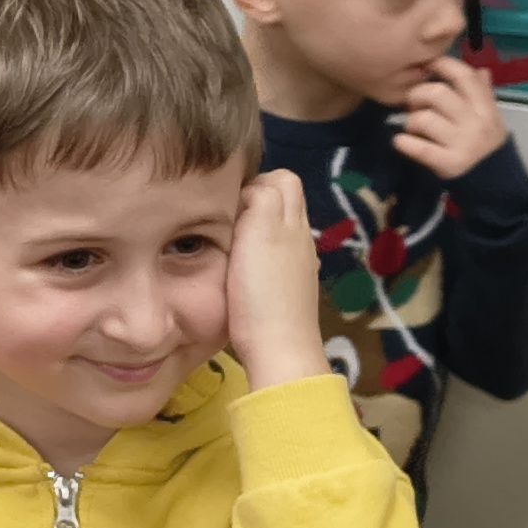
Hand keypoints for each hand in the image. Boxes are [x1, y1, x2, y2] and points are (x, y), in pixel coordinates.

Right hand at [224, 169, 332, 391]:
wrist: (277, 349)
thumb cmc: (261, 291)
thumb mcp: (259, 231)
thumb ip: (261, 198)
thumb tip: (252, 189)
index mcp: (293, 221)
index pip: (282, 179)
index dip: (254, 180)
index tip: (227, 200)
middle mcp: (301, 238)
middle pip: (285, 199)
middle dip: (256, 199)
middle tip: (225, 216)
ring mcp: (298, 265)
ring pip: (279, 227)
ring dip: (256, 226)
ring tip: (229, 240)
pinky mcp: (290, 288)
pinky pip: (275, 254)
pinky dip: (259, 252)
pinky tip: (241, 268)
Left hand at [389, 53, 509, 181]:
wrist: (493, 181)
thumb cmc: (484, 143)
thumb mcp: (489, 117)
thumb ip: (483, 93)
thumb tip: (481, 70)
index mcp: (485, 107)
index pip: (464, 76)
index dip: (442, 65)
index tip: (428, 66)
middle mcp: (476, 123)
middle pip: (438, 93)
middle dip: (418, 95)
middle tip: (413, 104)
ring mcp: (463, 144)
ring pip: (424, 119)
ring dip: (410, 122)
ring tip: (412, 128)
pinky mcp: (450, 164)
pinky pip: (419, 148)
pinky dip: (404, 142)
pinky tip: (400, 141)